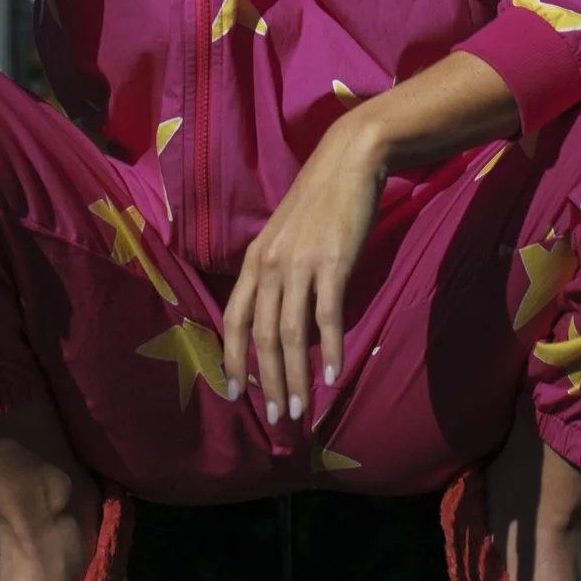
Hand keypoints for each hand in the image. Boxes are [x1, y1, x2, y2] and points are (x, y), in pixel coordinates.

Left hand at [221, 115, 386, 425]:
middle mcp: (270, 265)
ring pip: (290, 334)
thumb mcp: (286, 236)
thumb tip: (281, 320)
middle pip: (261, 336)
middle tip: (278, 420)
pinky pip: (327, 317)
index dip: (231, 360)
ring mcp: (300, 264)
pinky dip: (328, 351)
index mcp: (254, 260)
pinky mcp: (332, 263)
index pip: (233, 319)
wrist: (348, 161)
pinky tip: (334, 377)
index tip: (235, 395)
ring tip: (301, 411)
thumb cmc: (319, 200)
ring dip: (296, 378)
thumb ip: (278, 274)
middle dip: (268, 382)